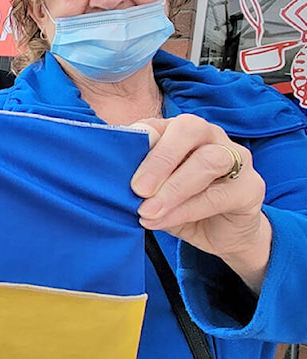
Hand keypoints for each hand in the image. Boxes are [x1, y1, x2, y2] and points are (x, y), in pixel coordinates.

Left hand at [129, 114, 270, 289]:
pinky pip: (219, 194)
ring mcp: (235, 157)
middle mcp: (209, 135)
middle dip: (160, 159)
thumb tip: (107, 182)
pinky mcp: (251, 186)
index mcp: (179, 131)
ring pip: (208, 160)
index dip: (138, 142)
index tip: (115, 167)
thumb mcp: (152, 193)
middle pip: (189, 129)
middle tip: (137, 189)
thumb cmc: (179, 204)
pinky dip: (187, 209)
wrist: (221, 234)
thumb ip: (137, 181)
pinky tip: (163, 221)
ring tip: (147, 212)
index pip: (158, 124)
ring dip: (174, 188)